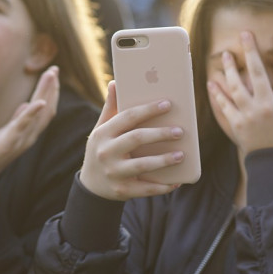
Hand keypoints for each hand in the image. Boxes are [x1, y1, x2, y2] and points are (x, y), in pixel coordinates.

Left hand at [0, 65, 60, 188]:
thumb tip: (26, 105)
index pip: (45, 111)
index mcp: (28, 133)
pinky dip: (31, 114)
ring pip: (38, 116)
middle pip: (46, 110)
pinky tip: (37, 102)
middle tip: (55, 69)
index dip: (51, 92)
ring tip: (50, 76)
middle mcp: (28, 137)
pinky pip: (21, 127)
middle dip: (51, 89)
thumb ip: (17, 120)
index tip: (53, 73)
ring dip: (45, 94)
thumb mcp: (4, 133)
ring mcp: (19, 142)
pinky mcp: (6, 145)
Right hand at [79, 81, 183, 200]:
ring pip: (143, 165)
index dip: (148, 110)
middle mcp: (106, 152)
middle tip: (180, 131)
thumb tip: (116, 82)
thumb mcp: (101, 129)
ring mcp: (114, 173)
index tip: (168, 104)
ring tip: (182, 155)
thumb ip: (111, 108)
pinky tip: (177, 181)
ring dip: (164, 160)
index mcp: (103, 133)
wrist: (91, 185)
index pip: (128, 117)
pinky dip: (163, 186)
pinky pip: (146, 188)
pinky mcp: (122, 190)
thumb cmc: (102, 149)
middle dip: (160, 134)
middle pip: (137, 138)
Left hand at [207, 31, 272, 155]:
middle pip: (257, 72)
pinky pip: (225, 105)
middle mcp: (267, 105)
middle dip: (251, 50)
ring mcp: (250, 114)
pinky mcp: (237, 123)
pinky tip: (212, 81)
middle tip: (245, 34)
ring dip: (231, 68)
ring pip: (237, 85)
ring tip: (227, 54)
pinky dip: (217, 93)